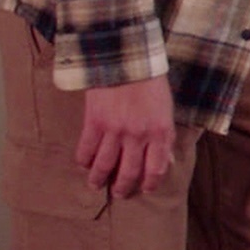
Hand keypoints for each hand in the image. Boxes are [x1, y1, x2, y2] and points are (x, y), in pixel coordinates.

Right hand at [76, 76, 175, 198]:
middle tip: (119, 193)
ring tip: (95, 185)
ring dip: (99, 179)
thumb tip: (164, 159)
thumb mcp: (166, 107)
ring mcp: (114, 130)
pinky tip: (83, 164)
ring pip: (105, 165)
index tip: (144, 189)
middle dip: (123, 186)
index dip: (150, 183)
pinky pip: (86, 149)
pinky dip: (84, 160)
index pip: (156, 168)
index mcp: (160, 131)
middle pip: (129, 171)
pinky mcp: (94, 122)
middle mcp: (138, 136)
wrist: (126, 56)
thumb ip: (164, 134)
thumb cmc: (150, 80)